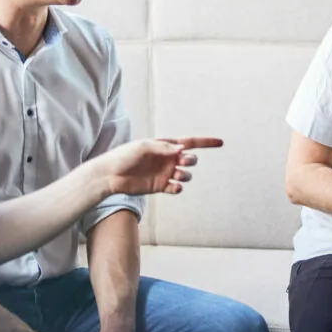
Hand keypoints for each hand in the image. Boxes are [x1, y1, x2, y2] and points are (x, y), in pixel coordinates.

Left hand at [99, 137, 222, 196]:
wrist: (110, 175)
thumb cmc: (125, 156)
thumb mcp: (143, 147)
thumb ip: (164, 148)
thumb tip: (183, 148)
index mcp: (166, 146)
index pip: (190, 143)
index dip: (206, 142)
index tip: (221, 142)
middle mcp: (168, 159)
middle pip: (191, 159)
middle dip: (191, 160)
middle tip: (181, 161)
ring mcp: (166, 173)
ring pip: (186, 175)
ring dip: (186, 175)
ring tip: (177, 175)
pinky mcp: (161, 186)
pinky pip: (177, 188)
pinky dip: (178, 188)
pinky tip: (174, 187)